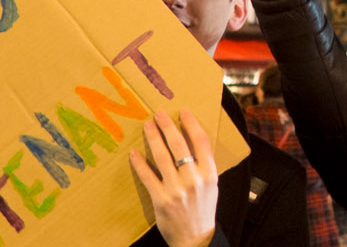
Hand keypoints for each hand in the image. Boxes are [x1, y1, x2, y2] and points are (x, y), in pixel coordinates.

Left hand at [130, 110, 218, 246]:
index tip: (183, 112)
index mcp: (210, 174)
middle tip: (159, 114)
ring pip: (162, 157)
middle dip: (168, 126)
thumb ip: (203, 166)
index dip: (192, 124)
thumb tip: (190, 141)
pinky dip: (140, 163)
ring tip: (147, 126)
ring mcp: (177, 189)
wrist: (196, 239)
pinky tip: (134, 153)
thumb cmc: (203, 209)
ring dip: (153, 138)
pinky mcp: (161, 199)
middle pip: (179, 145)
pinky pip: (148, 176)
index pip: (201, 142)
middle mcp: (194, 179)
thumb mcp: (212, 185)